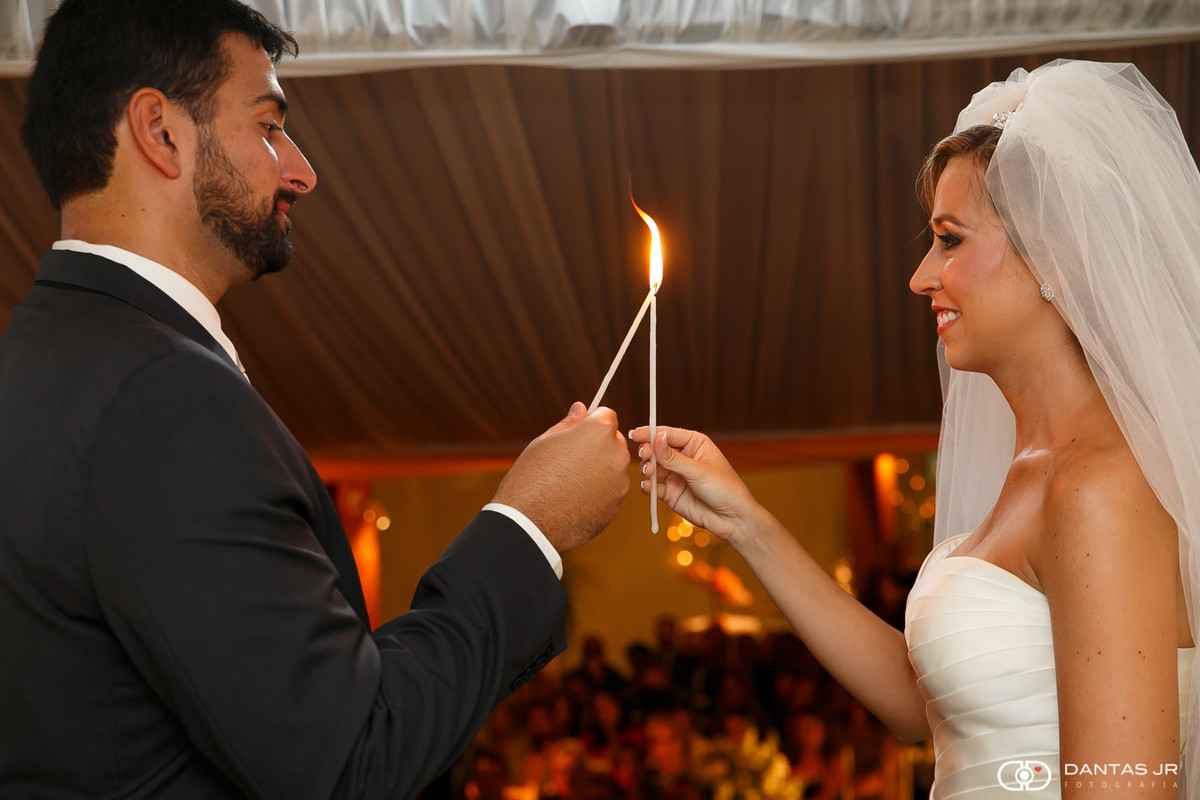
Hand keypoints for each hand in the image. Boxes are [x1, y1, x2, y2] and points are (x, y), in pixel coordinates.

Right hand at [493, 402, 629, 552]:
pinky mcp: (617, 505)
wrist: (529, 523)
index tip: (578, 434)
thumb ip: (569, 424)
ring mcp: (619, 481)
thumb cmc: (532, 477)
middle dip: (598, 446)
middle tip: (571, 461)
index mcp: (599, 431)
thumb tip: (581, 408)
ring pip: (614, 468)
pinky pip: (611, 490)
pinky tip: (575, 499)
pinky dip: (599, 492)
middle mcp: (616, 454)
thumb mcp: (545, 442)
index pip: (607, 416)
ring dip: (600, 470)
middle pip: (614, 442)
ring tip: (570, 483)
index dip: (591, 423)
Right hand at [628, 425, 759, 546]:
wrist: (732, 519)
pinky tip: (648, 486)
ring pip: (653, 467)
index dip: (651, 433)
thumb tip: (656, 437)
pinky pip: (654, 487)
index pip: (668, 434)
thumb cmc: (724, 489)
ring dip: (647, 468)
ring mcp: (676, 476)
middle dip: (648, 451)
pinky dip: (648, 486)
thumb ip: (673, 457)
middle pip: (657, 449)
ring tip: (649, 471)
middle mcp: (683, 458)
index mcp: (694, 444)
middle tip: (644, 454)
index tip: (635, 434)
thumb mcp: (698, 470)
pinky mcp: (671, 494)